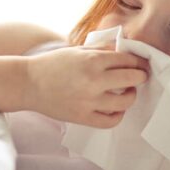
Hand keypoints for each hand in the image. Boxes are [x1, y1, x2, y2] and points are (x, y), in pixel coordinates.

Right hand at [24, 41, 150, 127]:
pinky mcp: (82, 117)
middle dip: (140, 76)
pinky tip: (116, 108)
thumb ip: (102, 49)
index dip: (138, 61)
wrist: (28, 83)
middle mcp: (93, 80)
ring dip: (131, 96)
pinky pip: (110, 121)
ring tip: (128, 92)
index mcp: (92, 59)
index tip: (141, 64)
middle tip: (141, 76)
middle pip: (132, 78)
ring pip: (125, 101)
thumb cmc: (53, 64)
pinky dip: (118, 115)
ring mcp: (89, 101)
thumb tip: (125, 48)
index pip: (128, 59)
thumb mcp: (78, 50)